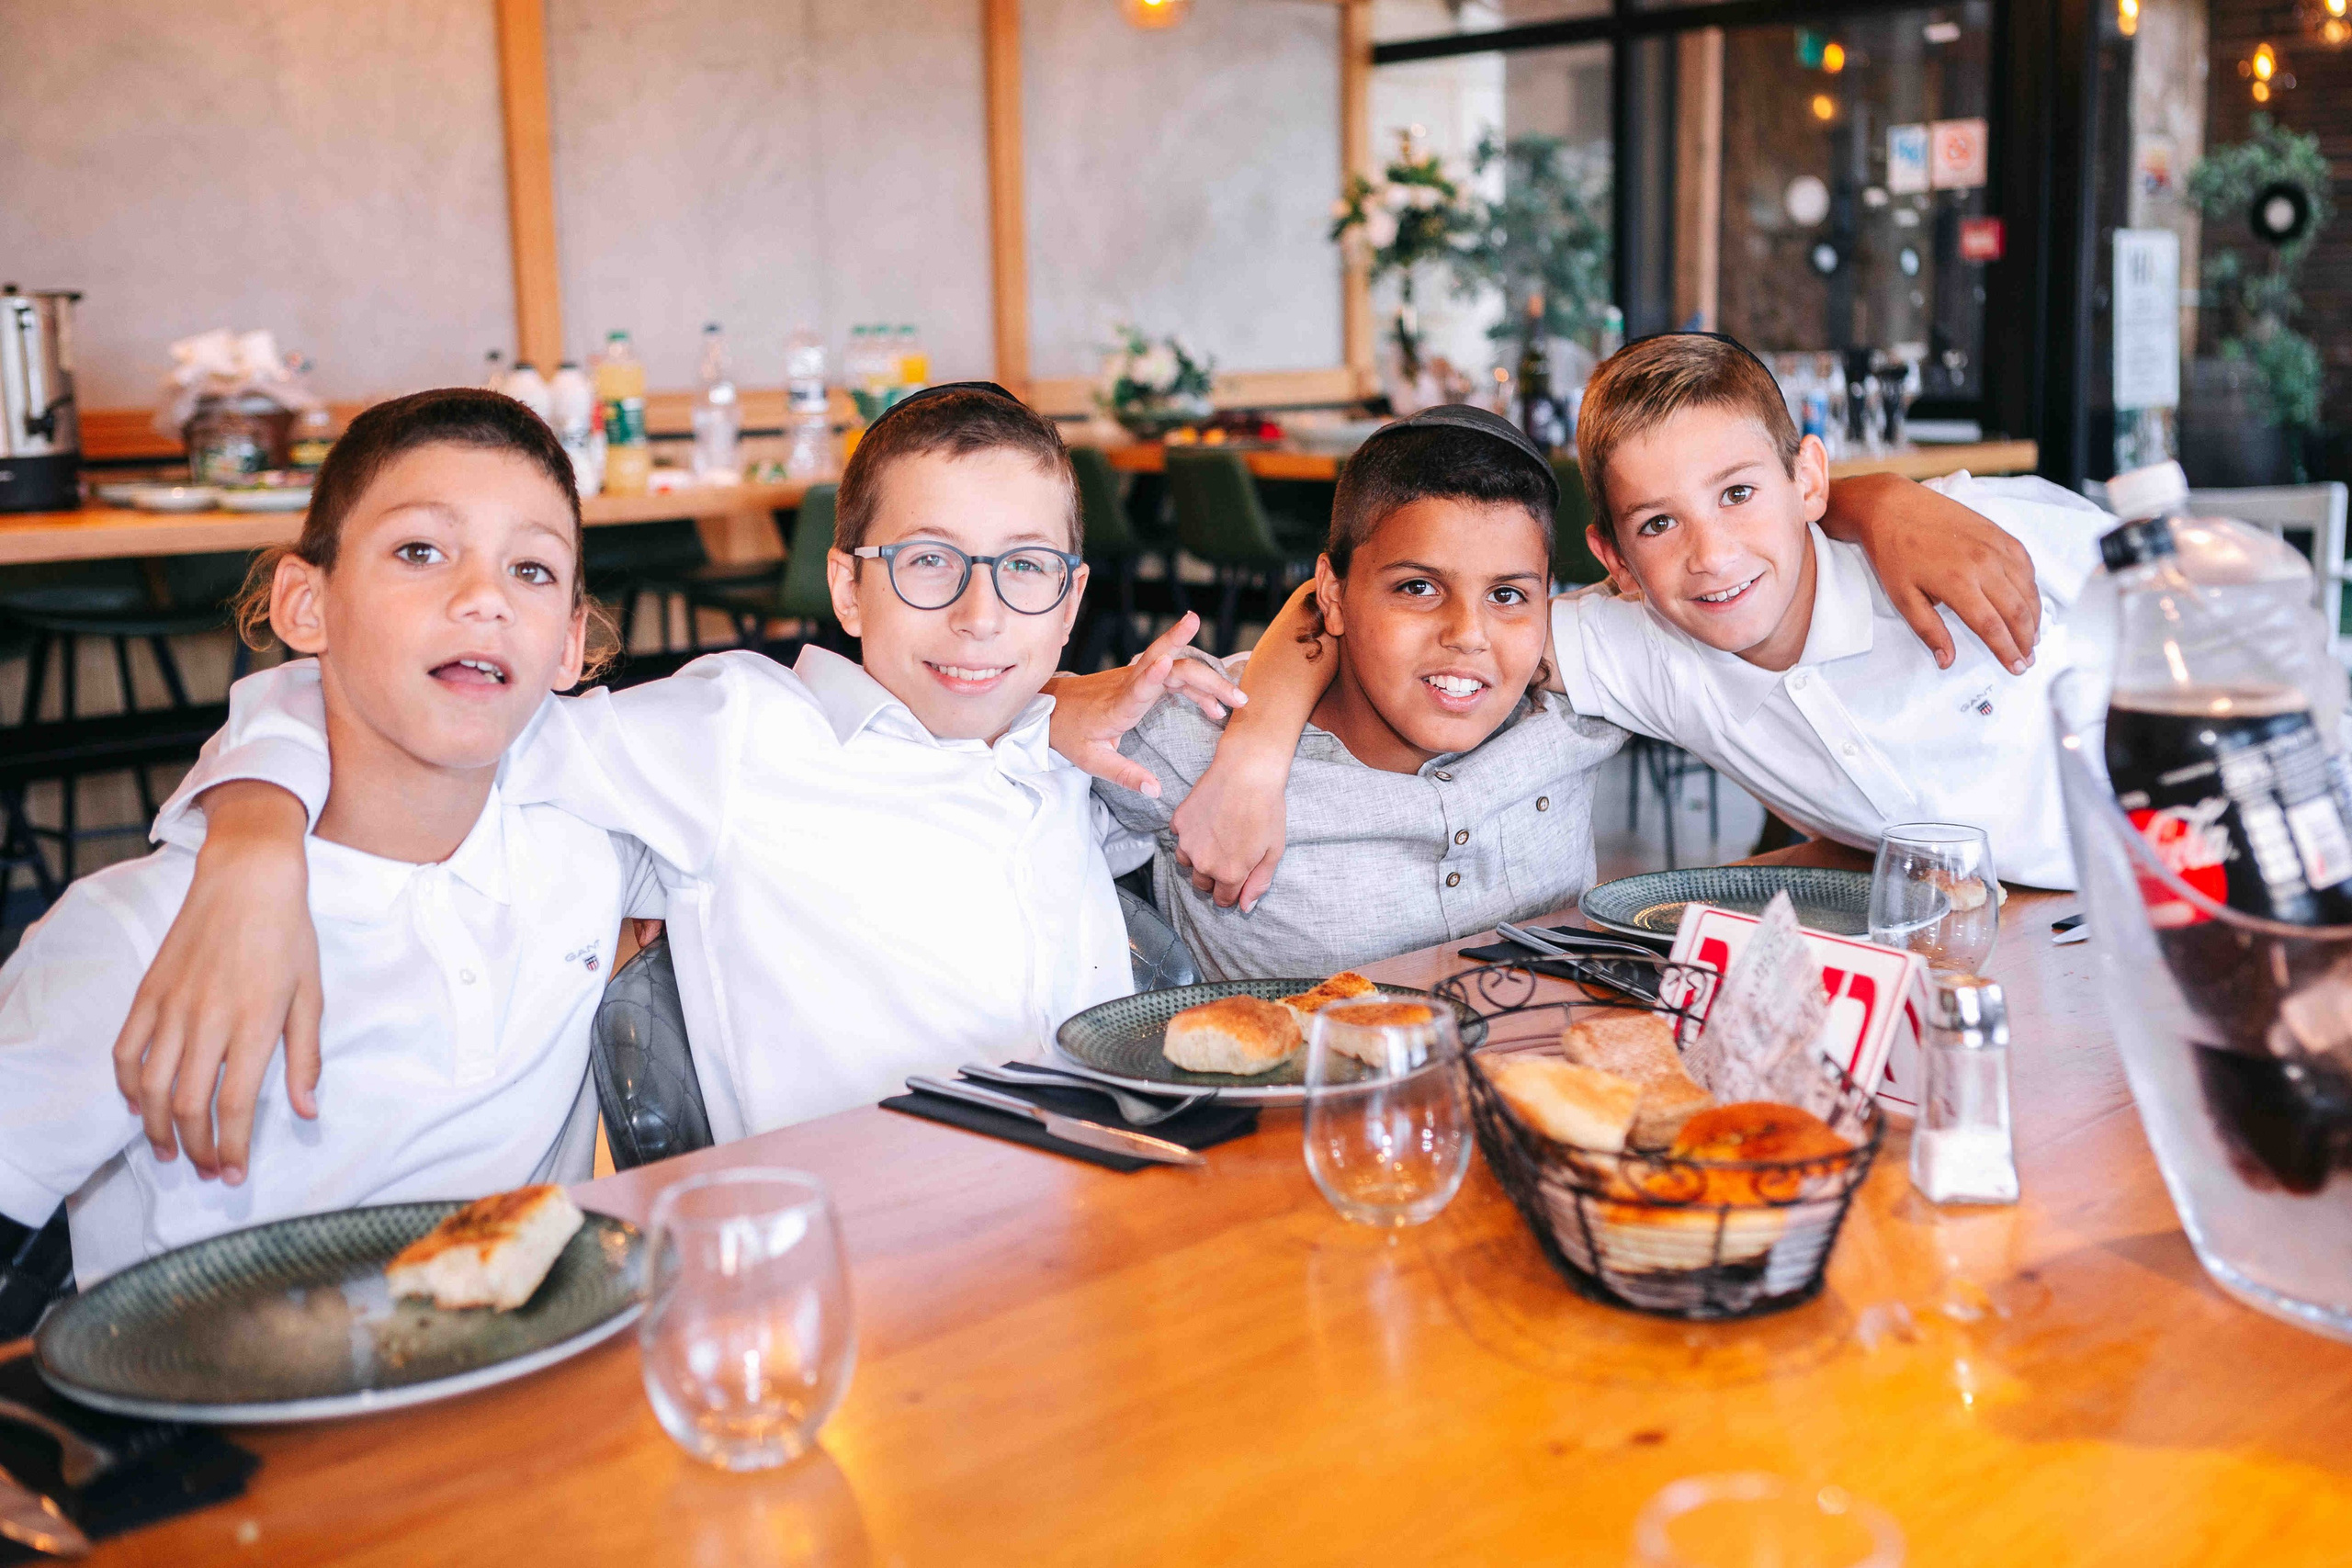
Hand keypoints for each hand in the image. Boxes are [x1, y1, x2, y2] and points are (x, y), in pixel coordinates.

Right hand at [111, 785, 318, 1183]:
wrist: (248, 878)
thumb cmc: (289, 935)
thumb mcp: (312, 995)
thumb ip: (306, 1056)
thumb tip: (307, 1111)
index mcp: (256, 1023)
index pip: (235, 1104)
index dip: (231, 1147)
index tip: (232, 1174)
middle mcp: (209, 1019)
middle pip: (189, 1103)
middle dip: (196, 1147)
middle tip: (204, 1171)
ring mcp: (173, 1006)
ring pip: (151, 1085)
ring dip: (157, 1127)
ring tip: (170, 1151)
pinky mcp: (148, 991)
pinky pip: (125, 1049)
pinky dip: (126, 1084)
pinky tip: (138, 1104)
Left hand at [1044, 613, 1245, 795]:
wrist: (1051, 706)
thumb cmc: (1070, 734)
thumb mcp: (1092, 761)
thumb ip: (1124, 775)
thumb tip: (1155, 790)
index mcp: (1115, 706)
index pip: (1135, 688)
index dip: (1151, 675)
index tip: (1166, 661)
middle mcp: (1128, 684)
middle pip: (1170, 666)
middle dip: (1206, 677)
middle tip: (1237, 695)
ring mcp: (1135, 675)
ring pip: (1177, 665)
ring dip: (1209, 679)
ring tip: (1238, 699)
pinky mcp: (1140, 676)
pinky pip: (1174, 672)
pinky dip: (1197, 685)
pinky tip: (1213, 706)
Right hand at [1169, 748, 1288, 911]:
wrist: (1246, 770)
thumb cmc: (1266, 808)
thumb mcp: (1274, 850)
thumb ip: (1259, 883)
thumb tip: (1245, 907)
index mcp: (1229, 873)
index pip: (1222, 900)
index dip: (1231, 893)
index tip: (1237, 880)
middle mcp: (1204, 862)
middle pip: (1202, 884)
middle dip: (1214, 877)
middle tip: (1230, 855)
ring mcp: (1188, 841)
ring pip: (1187, 862)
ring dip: (1199, 857)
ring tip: (1217, 838)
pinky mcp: (1179, 821)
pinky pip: (1180, 837)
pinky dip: (1191, 834)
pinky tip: (1208, 820)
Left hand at [1826, 473, 2040, 671]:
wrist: (1892, 507)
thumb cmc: (1893, 552)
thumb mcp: (1902, 597)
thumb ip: (1929, 630)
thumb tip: (1947, 660)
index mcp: (1957, 583)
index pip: (1991, 626)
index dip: (2007, 650)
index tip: (2016, 667)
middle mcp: (1982, 563)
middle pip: (2016, 610)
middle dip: (2026, 639)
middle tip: (2028, 659)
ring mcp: (1994, 545)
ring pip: (2026, 588)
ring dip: (2034, 615)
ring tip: (2033, 636)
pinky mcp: (1998, 532)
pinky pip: (2025, 563)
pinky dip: (2031, 586)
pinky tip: (2029, 600)